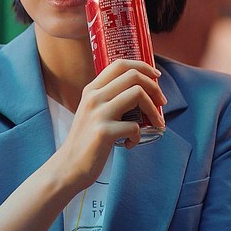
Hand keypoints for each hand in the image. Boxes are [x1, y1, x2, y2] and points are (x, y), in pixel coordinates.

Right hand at [55, 59, 166, 190]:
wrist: (68, 166)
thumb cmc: (86, 140)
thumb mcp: (92, 112)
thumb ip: (109, 99)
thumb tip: (141, 92)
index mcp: (91, 90)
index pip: (119, 64)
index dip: (143, 66)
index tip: (156, 76)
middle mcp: (94, 97)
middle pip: (133, 76)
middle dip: (154, 88)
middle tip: (162, 102)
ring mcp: (98, 114)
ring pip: (137, 94)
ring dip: (153, 110)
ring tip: (156, 124)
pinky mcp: (104, 132)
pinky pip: (134, 127)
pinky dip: (138, 136)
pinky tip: (129, 144)